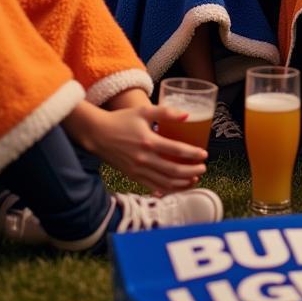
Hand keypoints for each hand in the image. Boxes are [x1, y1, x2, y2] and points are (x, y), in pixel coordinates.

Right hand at [63, 102, 206, 194]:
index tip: (204, 154)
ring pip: (164, 182)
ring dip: (182, 183)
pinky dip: (167, 189)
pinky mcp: (133, 176)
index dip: (192, 154)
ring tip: (194, 179)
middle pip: (173, 170)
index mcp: (148, 141)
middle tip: (203, 168)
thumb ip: (165, 112)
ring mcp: (138, 170)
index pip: (176, 150)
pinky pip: (153, 186)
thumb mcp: (143, 111)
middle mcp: (143, 158)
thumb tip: (187, 115)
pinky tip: (177, 186)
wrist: (97, 134)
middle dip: (191, 171)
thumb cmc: (121, 120)